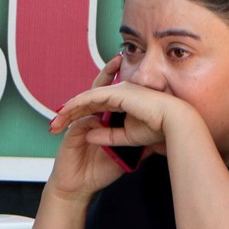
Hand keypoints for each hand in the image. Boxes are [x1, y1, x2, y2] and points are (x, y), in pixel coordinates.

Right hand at [44, 54, 128, 199]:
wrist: (78, 188)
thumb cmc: (98, 173)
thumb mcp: (124, 157)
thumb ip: (137, 146)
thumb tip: (159, 141)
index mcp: (103, 122)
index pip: (113, 98)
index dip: (121, 84)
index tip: (134, 70)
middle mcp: (90, 119)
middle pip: (99, 91)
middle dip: (108, 74)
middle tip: (119, 58)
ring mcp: (80, 124)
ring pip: (89, 97)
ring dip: (98, 82)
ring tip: (110, 68)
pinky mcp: (71, 132)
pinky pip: (81, 115)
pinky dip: (88, 105)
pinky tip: (97, 96)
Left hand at [49, 78, 183, 152]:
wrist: (174, 122)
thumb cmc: (158, 129)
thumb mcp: (127, 137)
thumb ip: (109, 136)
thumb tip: (89, 135)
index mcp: (124, 101)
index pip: (97, 108)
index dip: (81, 117)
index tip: (67, 129)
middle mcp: (118, 92)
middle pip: (87, 102)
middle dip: (70, 115)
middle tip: (54, 127)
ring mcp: (116, 90)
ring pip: (85, 99)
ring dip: (68, 111)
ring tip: (54, 124)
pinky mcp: (115, 92)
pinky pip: (89, 98)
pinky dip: (75, 106)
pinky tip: (64, 115)